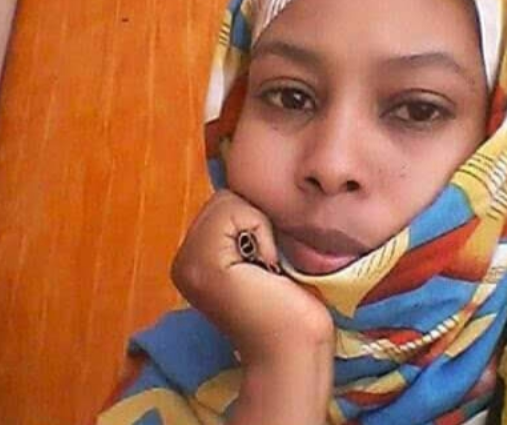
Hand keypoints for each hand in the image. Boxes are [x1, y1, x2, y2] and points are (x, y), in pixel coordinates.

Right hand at [171, 190, 333, 422]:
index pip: (223, 203)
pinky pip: (236, 212)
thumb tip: (247, 187)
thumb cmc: (289, 302)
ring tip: (264, 267)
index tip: (264, 262)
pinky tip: (265, 268)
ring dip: (259, 227)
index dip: (254, 221)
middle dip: (254, 221)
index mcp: (194, 258)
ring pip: (228, 201)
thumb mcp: (258, 253)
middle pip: (223, 198)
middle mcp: (182, 260)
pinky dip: (261, 233)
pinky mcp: (203, 265)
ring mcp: (188, 263)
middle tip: (265, 265)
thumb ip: (243, 227)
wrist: (293, 349)